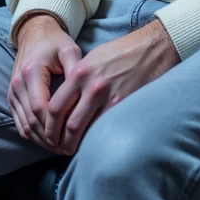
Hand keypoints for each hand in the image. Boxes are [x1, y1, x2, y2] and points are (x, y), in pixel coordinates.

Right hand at [9, 13, 81, 149]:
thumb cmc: (56, 42)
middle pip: (32, 121)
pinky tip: (48, 141)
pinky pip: (19, 123)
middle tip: (69, 149)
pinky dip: (33, 135)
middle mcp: (18, 84)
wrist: (35, 33)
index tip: (72, 137)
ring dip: (41, 140)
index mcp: (32, 72)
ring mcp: (12, 92)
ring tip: (61, 149)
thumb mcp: (70, 50)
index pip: (41, 108)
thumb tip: (84, 95)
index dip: (55, 127)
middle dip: (50, 138)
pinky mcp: (12, 97)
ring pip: (24, 126)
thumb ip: (76, 70)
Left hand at [45, 18, 179, 155]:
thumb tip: (66, 102)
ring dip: (75, 144)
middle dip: (59, 140)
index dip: (49, 126)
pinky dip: (95, 139)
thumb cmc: (120, 52)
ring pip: (85, 129)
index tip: (48, 134)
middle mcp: (91, 86)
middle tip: (58, 149)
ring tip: (72, 150)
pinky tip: (92, 144)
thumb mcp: (92, 59)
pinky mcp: (124, 105)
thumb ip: (77, 79)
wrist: (150, 49)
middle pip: (67, 123)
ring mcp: (109, 98)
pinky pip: (105, 128)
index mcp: (79, 73)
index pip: (56, 106)